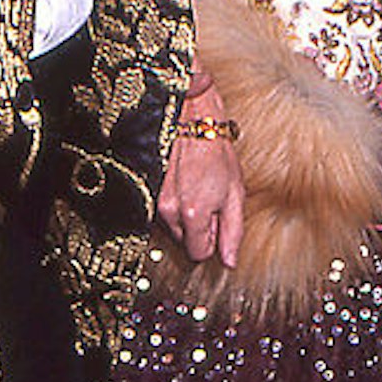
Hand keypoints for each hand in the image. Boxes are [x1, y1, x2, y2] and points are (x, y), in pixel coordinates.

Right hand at [159, 116, 244, 264]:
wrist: (191, 120)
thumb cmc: (216, 152)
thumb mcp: (235, 193)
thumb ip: (233, 232)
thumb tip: (229, 262)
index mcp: (194, 214)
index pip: (199, 253)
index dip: (211, 240)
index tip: (217, 218)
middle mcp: (169, 211)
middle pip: (184, 241)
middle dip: (197, 227)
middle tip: (209, 198)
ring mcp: (154, 200)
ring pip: (172, 226)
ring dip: (184, 215)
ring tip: (195, 187)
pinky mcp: (146, 190)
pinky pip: (161, 211)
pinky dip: (172, 203)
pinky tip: (182, 183)